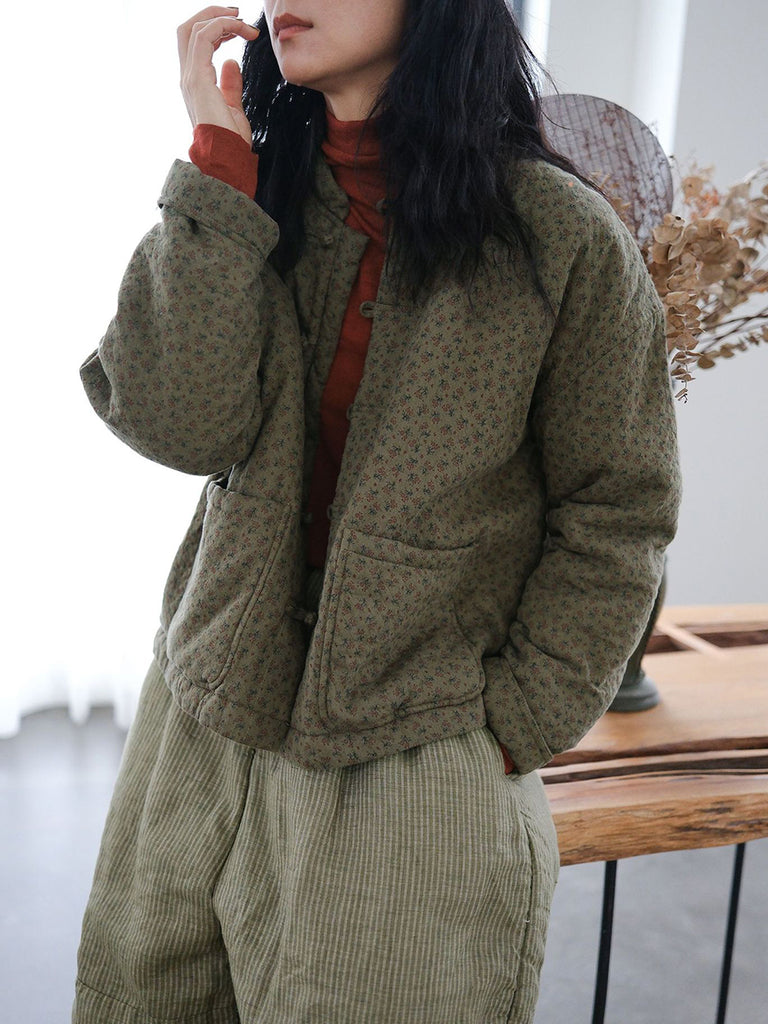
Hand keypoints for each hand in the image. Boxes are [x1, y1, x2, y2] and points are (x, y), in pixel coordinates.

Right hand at [178, 7, 259, 143]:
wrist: (226, 159)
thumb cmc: (231, 142)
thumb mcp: (233, 107)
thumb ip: (230, 84)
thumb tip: (231, 63)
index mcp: (195, 83)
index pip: (195, 42)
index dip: (215, 27)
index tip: (239, 27)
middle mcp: (188, 77)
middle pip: (188, 28)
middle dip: (212, 13)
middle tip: (238, 13)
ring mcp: (190, 77)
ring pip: (195, 28)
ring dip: (222, 18)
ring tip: (245, 23)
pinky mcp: (198, 78)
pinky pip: (205, 37)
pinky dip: (223, 26)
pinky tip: (242, 31)